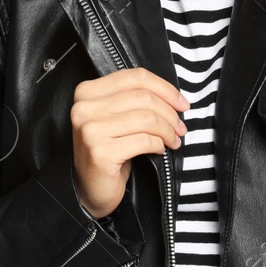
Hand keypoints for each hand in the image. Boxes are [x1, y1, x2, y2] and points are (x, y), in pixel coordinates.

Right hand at [70, 67, 188, 218]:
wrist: (90, 189)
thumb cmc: (109, 150)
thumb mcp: (117, 117)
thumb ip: (135, 99)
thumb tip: (175, 97)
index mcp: (87, 92)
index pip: (135, 77)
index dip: (164, 88)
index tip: (181, 103)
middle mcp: (84, 108)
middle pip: (142, 97)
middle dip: (170, 112)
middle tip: (180, 127)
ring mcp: (90, 130)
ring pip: (146, 118)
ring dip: (168, 130)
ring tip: (174, 139)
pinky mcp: (100, 152)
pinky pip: (144, 140)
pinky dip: (159, 144)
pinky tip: (160, 149)